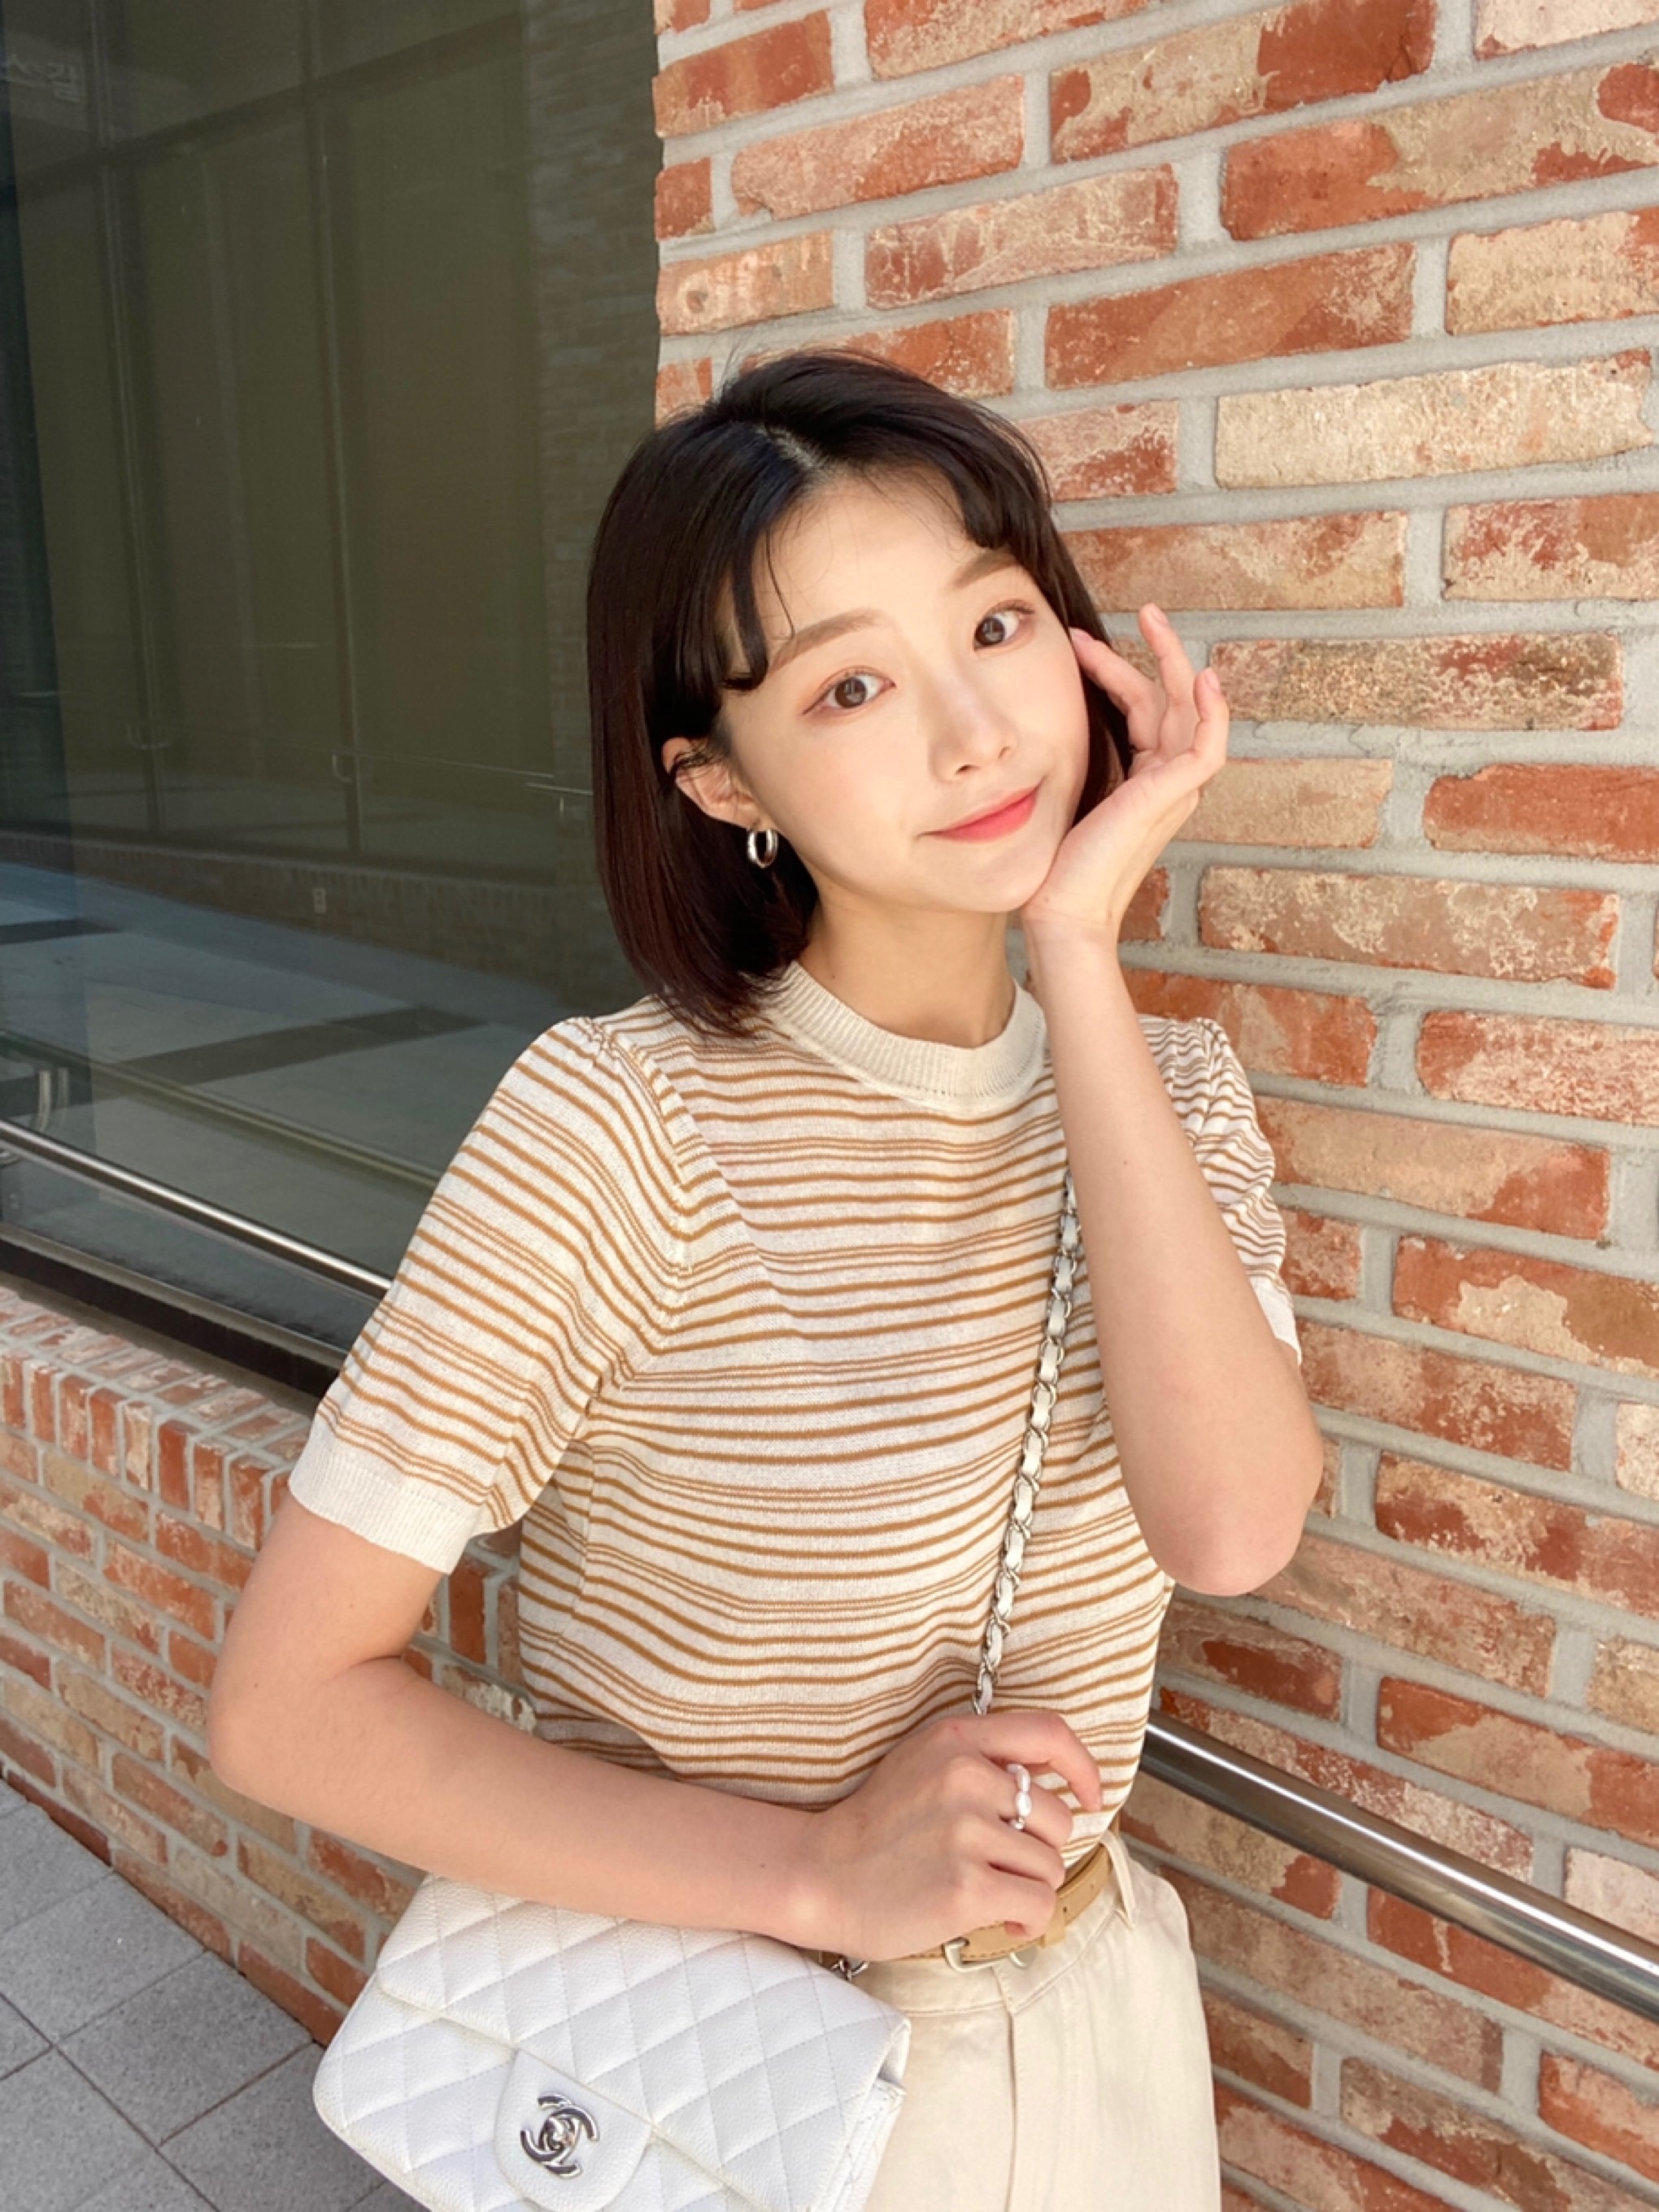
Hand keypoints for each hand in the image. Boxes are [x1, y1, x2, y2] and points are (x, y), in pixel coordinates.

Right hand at [792, 1709, 1103, 1963]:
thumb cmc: (877, 1828)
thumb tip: (1058, 1781)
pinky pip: (1038, 1906)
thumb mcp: (925, 1764)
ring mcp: (964, 1832)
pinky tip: (997, 1920)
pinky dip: (1027, 1921)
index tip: (1091, 1796)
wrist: (822, 1875)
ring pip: (1050, 1866)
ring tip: (989, 1892)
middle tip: (999, 1866)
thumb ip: (983, 1760)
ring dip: (1029, 1888)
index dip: (1082, 1766)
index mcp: (956, 1739)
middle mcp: (964, 1777)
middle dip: (1039, 1850)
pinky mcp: (965, 1887)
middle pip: (1057, 1817)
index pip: (1049, 1733)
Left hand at [1020, 604, 1228, 947]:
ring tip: (1154, 619)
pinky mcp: (1171, 797)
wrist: (1060, 908)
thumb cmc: (1056, 866)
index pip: (1142, 710)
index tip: (1078, 644)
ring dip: (1176, 662)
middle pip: (1171, 701)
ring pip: (1190, 712)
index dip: (1117, 671)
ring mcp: (1171, 790)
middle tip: (1141, 610)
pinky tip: (1203, 678)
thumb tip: (1035, 730)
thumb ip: (1070, 762)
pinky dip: (1213, 713)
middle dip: (1156, 653)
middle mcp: (1164, 783)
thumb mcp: (1063, 795)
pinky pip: (1208, 747)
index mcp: (1142, 781)